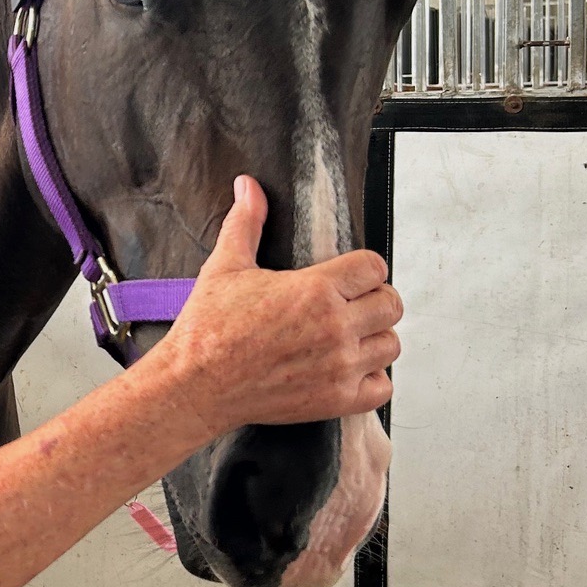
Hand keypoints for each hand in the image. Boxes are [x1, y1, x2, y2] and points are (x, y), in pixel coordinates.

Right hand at [148, 176, 399, 437]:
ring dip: (373, 338)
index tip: (348, 278)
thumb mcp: (225, 267)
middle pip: (391, 304)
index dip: (363, 269)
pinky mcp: (336, 399)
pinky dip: (371, 378)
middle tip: (350, 306)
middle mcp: (335, 327)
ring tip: (348, 337)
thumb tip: (248, 187)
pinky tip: (347, 369)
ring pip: (390, 344)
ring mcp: (340, 366)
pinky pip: (383, 387)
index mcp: (316, 289)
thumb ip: (246, 223)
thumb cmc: (207, 330)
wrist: (195, 385)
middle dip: (373, 301)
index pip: (375, 267)